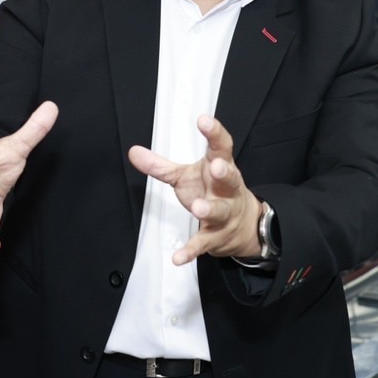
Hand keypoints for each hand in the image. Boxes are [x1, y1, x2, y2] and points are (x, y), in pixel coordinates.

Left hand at [129, 115, 262, 264]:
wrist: (244, 225)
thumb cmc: (213, 191)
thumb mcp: (187, 175)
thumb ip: (161, 166)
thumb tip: (133, 152)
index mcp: (220, 167)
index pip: (222, 147)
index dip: (214, 133)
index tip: (204, 120)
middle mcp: (226, 190)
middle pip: (230, 179)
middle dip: (224, 173)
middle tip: (217, 166)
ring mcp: (224, 214)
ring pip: (220, 211)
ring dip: (210, 209)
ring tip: (198, 208)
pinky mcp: (216, 237)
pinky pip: (203, 244)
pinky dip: (191, 251)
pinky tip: (178, 258)